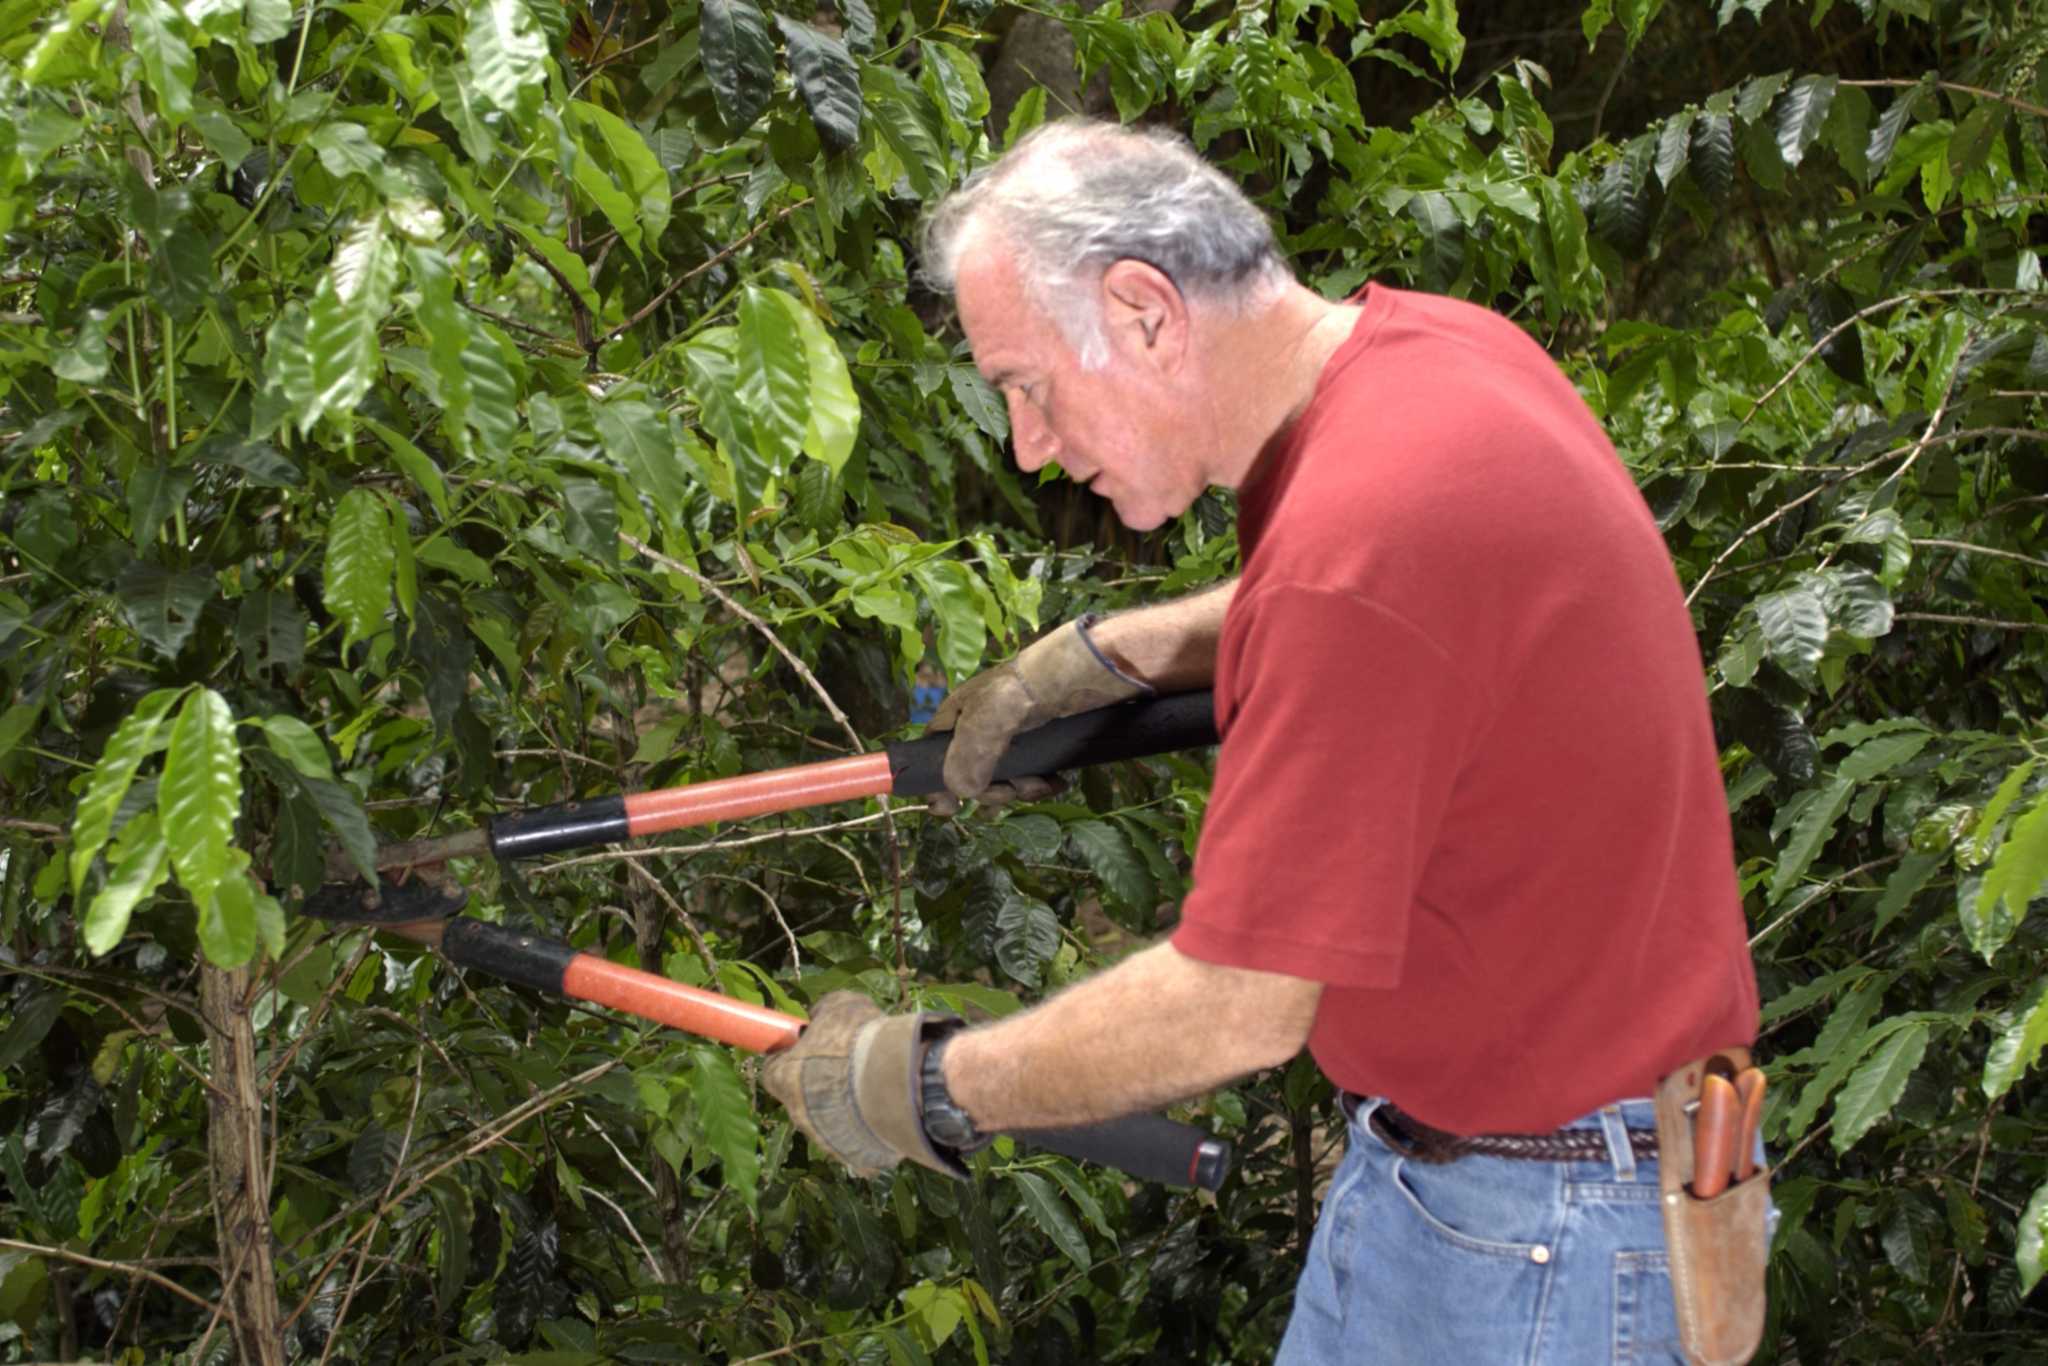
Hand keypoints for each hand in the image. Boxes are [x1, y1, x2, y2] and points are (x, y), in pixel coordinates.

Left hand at [760, 992, 966, 1178]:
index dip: (791, 1053)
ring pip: (829, 1116)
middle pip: (801, 1094)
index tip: (808, 1044)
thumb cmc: (856, 1040)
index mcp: (782, 1076)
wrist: (890, 1083)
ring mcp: (823, 1136)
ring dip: (843, 1102)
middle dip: (819, 1079)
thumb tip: (820, 1014)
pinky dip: (865, 1122)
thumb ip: (824, 1011)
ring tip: (873, 1082)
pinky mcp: (852, 1153)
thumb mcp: (839, 1006)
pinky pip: (855, 1135)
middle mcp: (796, 1112)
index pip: (773, 1067)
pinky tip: (884, 1105)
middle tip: (847, 1061)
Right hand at [927, 617, 1149, 812]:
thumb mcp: (987, 719)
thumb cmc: (1026, 689)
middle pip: (971, 773)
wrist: (1083, 675)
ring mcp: (1012, 736)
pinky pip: (1030, 774)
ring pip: (1003, 778)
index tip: (948, 808)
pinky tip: (1056, 783)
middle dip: (990, 791)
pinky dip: (1039, 784)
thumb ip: (967, 756)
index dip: (937, 780)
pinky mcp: (1040, 743)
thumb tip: (963, 792)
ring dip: (1019, 790)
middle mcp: (981, 726)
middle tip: (1009, 793)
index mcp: (959, 714)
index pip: (934, 752)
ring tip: (1040, 784)